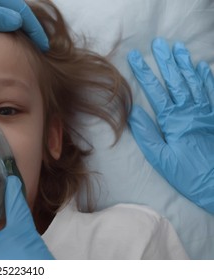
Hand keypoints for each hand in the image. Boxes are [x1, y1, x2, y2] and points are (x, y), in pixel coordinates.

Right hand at [127, 38, 213, 212]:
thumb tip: (133, 112)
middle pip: (177, 81)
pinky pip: (212, 93)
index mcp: (173, 121)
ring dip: (186, 65)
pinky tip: (203, 67)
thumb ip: (147, 134)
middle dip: (166, 61)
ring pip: (195, 82)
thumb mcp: (160, 159)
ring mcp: (205, 113)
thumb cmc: (187, 174)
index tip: (135, 57)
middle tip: (159, 44)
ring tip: (179, 48)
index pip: (156, 91)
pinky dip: (208, 78)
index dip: (145, 73)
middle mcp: (190, 112)